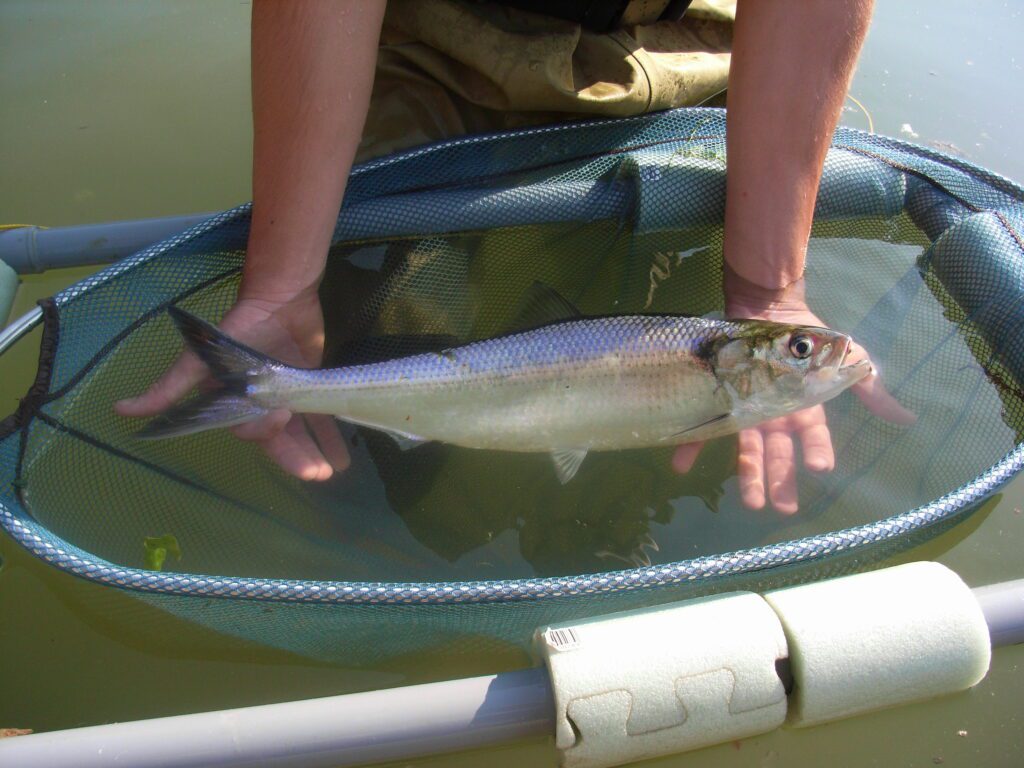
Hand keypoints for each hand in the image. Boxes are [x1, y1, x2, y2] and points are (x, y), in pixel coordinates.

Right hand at [115, 288, 349, 480]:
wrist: (279, 298)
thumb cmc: (238, 330)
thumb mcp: (201, 361)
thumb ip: (169, 387)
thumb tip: (121, 411)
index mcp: (234, 404)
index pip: (248, 432)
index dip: (265, 433)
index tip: (281, 419)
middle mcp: (259, 405)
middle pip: (278, 440)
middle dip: (296, 458)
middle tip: (318, 474)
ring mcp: (285, 397)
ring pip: (300, 433)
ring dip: (315, 453)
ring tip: (333, 471)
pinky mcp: (308, 386)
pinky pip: (319, 416)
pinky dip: (330, 435)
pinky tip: (343, 454)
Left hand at [672, 278, 914, 513]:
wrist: (767, 308)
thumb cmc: (808, 339)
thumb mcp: (846, 358)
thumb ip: (870, 388)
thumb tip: (905, 417)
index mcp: (803, 410)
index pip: (814, 438)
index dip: (818, 451)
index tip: (822, 469)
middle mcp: (774, 417)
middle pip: (779, 454)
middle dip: (781, 480)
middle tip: (782, 508)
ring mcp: (746, 411)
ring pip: (746, 449)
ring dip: (747, 475)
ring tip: (749, 503)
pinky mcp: (719, 401)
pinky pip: (702, 427)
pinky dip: (691, 447)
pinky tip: (681, 466)